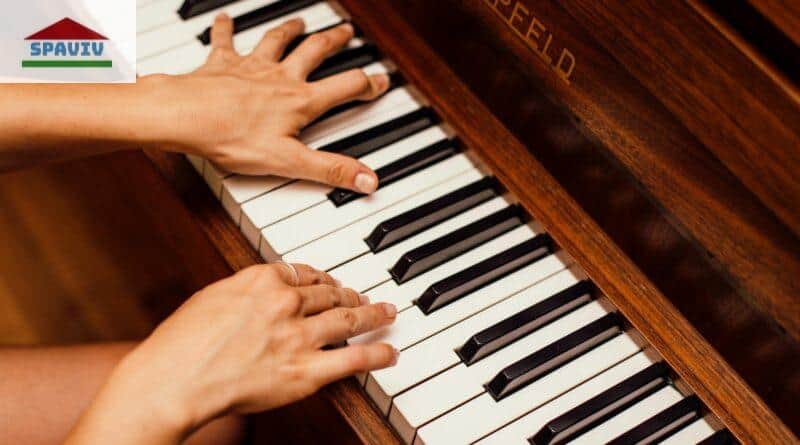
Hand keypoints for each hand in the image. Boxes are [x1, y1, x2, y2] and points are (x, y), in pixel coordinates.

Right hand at [66, 264, 396, 444]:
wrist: (175, 379)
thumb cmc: (182, 343)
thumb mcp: (212, 298)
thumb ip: (245, 290)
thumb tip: (261, 290)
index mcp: (262, 279)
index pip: (304, 273)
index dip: (322, 279)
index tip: (329, 282)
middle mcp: (287, 302)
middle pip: (330, 293)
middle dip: (351, 294)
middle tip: (363, 296)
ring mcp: (300, 336)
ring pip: (350, 318)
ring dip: (373, 314)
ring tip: (386, 312)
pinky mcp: (307, 371)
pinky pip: (355, 360)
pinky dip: (378, 354)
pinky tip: (390, 352)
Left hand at [145, 16, 388, 192]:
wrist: (185, 116)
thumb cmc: (232, 138)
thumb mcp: (288, 161)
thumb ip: (330, 169)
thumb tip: (367, 180)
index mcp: (300, 101)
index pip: (344, 88)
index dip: (367, 84)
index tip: (381, 80)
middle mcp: (280, 77)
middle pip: (314, 52)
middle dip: (334, 41)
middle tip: (346, 32)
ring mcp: (251, 66)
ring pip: (277, 41)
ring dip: (291, 29)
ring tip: (301, 22)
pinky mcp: (222, 64)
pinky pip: (225, 40)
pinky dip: (225, 28)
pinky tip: (225, 18)